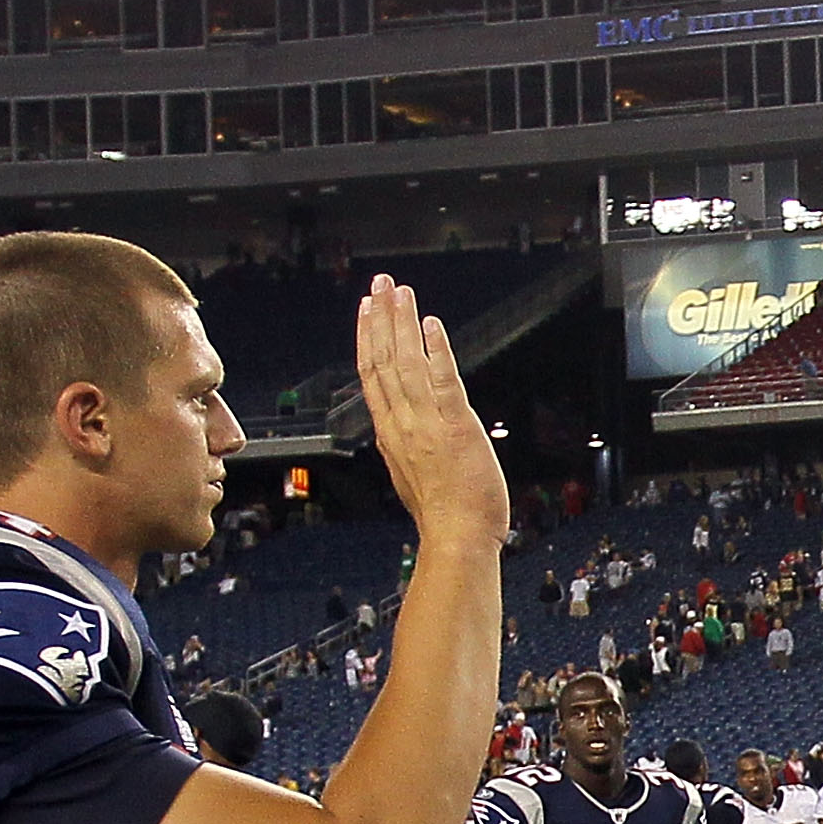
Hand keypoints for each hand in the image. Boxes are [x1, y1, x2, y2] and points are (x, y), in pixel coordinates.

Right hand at [358, 280, 509, 552]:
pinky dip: (435, 350)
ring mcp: (427, 424)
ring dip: (403, 322)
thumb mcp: (412, 480)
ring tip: (401, 290)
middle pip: (384, 360)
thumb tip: (398, 443)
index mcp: (391, 435)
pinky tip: (431, 324)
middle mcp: (403, 423)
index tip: (365, 310)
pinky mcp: (455, 426)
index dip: (367, 338)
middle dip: (381, 317)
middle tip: (381, 283)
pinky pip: (442, 379)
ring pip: (407, 362)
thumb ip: (404, 452)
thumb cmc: (444, 519)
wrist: (456, 540)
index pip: (372, 376)